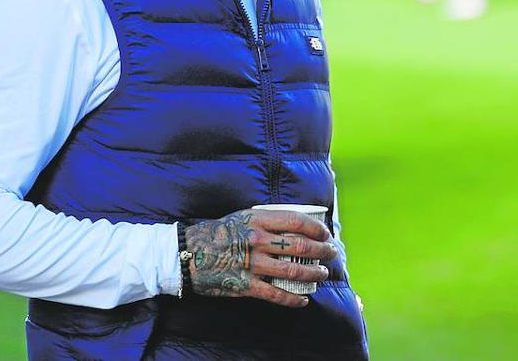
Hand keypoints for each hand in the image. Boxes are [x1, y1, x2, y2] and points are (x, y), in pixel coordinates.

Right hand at [184, 209, 336, 307]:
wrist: (186, 254)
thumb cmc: (213, 234)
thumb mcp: (239, 218)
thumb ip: (263, 221)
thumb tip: (292, 225)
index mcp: (256, 221)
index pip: (296, 221)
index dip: (316, 228)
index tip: (325, 233)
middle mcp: (257, 241)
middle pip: (301, 246)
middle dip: (322, 251)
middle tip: (331, 253)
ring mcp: (253, 264)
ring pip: (294, 270)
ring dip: (314, 274)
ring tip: (322, 274)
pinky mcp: (246, 285)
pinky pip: (277, 294)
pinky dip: (294, 299)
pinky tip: (303, 300)